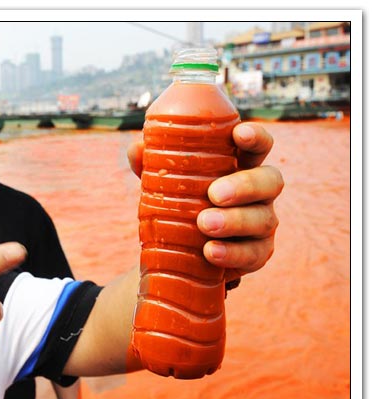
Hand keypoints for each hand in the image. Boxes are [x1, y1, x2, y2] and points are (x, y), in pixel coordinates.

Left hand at [127, 122, 283, 281]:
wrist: (183, 255)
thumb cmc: (181, 206)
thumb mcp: (166, 185)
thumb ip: (152, 166)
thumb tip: (136, 149)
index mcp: (240, 167)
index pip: (259, 146)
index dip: (255, 137)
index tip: (238, 134)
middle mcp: (259, 194)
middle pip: (270, 181)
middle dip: (244, 186)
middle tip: (214, 193)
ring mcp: (262, 224)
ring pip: (263, 219)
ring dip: (234, 221)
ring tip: (204, 224)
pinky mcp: (258, 254)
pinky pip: (253, 254)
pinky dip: (231, 253)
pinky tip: (210, 251)